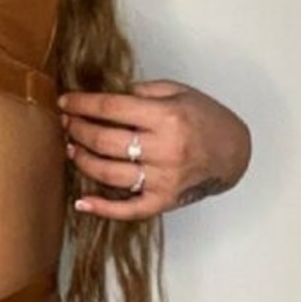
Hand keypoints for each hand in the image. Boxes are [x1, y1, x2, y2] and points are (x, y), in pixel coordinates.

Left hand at [58, 79, 251, 219]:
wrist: (234, 152)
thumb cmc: (206, 119)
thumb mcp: (179, 92)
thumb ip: (142, 92)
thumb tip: (104, 98)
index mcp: (166, 117)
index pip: (112, 108)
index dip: (83, 104)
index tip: (65, 101)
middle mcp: (164, 150)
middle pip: (104, 141)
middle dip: (78, 130)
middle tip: (67, 123)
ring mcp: (163, 179)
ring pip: (108, 173)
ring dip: (82, 160)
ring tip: (71, 148)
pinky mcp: (164, 201)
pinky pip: (128, 209)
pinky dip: (102, 208)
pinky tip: (81, 202)